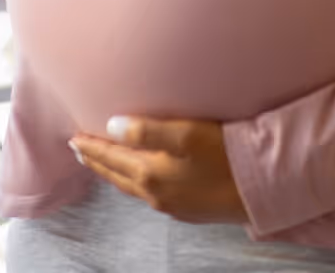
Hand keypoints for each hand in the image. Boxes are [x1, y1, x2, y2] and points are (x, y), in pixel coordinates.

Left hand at [69, 115, 250, 225]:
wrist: (262, 188)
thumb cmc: (227, 155)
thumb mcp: (188, 134)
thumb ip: (147, 131)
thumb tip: (111, 125)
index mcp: (151, 174)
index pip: (110, 157)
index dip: (90, 146)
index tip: (73, 137)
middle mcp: (156, 194)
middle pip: (116, 175)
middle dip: (96, 161)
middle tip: (78, 149)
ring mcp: (172, 205)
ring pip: (131, 187)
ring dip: (113, 172)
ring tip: (102, 162)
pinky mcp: (188, 210)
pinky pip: (149, 195)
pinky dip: (134, 182)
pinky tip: (140, 177)